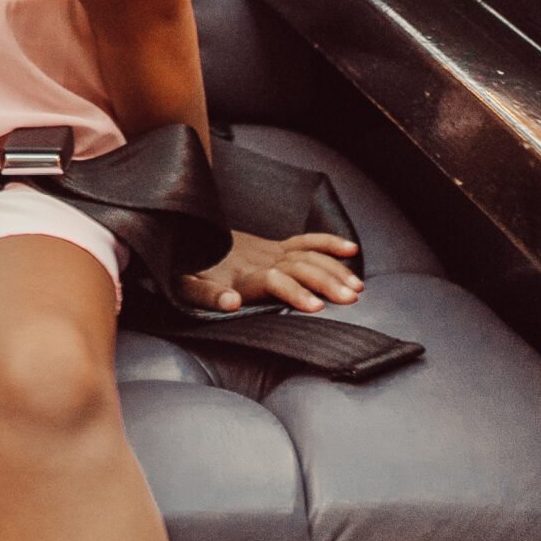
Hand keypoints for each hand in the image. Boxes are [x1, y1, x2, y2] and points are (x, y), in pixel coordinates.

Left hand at [180, 227, 361, 315]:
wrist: (182, 233)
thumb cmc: (184, 268)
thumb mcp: (185, 286)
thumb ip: (207, 295)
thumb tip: (231, 302)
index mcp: (241, 275)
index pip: (274, 281)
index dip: (294, 292)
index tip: (316, 307)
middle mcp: (260, 260)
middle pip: (298, 268)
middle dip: (325, 282)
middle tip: (351, 298)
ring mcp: (269, 251)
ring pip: (308, 256)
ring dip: (334, 269)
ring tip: (357, 287)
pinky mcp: (274, 246)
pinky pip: (305, 241)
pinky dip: (328, 243)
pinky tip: (351, 250)